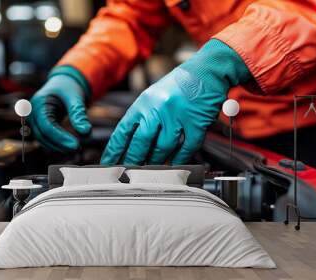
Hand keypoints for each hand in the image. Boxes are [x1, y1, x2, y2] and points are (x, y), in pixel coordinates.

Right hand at [28, 73, 90, 151]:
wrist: (63, 83)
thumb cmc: (69, 88)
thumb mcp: (75, 97)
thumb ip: (79, 114)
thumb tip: (87, 132)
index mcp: (39, 103)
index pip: (47, 126)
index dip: (60, 138)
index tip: (76, 145)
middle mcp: (32, 112)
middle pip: (42, 135)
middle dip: (59, 144)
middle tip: (77, 148)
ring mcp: (33, 120)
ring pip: (42, 139)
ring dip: (57, 146)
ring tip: (75, 148)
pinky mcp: (39, 125)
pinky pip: (45, 138)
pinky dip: (56, 143)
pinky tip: (69, 146)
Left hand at [101, 39, 250, 164]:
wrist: (207, 70)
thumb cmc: (179, 85)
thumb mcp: (153, 96)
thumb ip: (142, 117)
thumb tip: (130, 142)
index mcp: (144, 102)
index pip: (124, 130)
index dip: (115, 150)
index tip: (109, 162)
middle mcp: (159, 108)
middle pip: (141, 141)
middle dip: (133, 160)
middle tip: (129, 172)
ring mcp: (178, 116)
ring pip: (163, 147)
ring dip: (156, 162)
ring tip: (150, 171)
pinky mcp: (196, 122)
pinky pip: (187, 147)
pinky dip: (180, 159)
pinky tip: (175, 165)